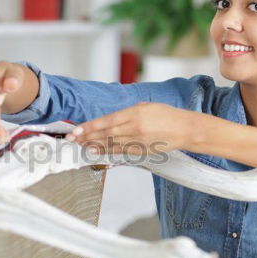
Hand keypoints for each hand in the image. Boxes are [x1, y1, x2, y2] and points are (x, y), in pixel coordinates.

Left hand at [65, 102, 197, 154]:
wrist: (184, 129)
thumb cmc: (166, 115)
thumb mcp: (145, 106)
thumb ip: (126, 113)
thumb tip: (108, 120)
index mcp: (134, 113)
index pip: (106, 121)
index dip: (89, 127)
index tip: (76, 130)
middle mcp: (134, 128)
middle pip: (105, 133)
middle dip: (86, 137)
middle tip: (72, 139)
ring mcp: (137, 141)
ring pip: (110, 143)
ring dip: (93, 144)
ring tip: (79, 145)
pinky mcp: (140, 150)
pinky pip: (119, 151)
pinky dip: (105, 151)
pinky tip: (95, 150)